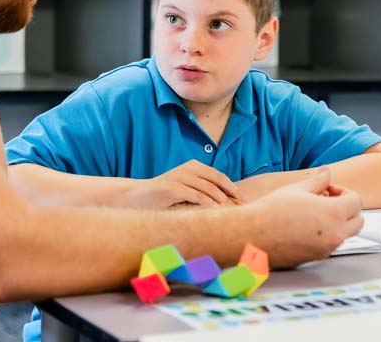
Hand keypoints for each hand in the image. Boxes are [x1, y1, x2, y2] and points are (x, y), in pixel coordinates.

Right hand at [124, 159, 245, 208]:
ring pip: (207, 188)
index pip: (218, 175)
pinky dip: (207, 204)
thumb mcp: (185, 189)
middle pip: (216, 180)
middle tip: (242, 207)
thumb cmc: (164, 196)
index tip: (243, 199)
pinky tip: (214, 214)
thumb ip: (201, 190)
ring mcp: (179, 177)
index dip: (232, 187)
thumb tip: (226, 202)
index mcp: (192, 166)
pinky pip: (195, 196)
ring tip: (231, 213)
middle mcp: (187, 168)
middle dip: (231, 193)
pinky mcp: (172, 188)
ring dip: (221, 201)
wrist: (137, 196)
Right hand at [246, 168, 362, 267]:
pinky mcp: (317, 258)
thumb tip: (327, 173)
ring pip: (345, 234)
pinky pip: (330, 245)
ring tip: (313, 214)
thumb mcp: (297, 189)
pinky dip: (326, 235)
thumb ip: (318, 181)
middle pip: (358, 220)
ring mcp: (327, 249)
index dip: (344, 191)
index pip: (356, 201)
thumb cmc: (272, 211)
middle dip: (347, 209)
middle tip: (327, 202)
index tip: (329, 190)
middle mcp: (336, 234)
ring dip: (338, 223)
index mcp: (334, 213)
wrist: (252, 235)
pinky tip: (305, 227)